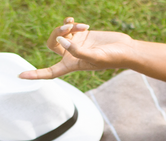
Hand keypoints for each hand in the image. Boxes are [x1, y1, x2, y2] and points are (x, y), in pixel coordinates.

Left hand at [19, 16, 134, 79]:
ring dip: (66, 26)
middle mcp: (72, 55)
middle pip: (52, 43)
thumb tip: (61, 39)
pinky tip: (76, 22)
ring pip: (60, 33)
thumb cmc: (113, 57)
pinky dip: (70, 22)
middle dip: (56, 32)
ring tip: (79, 25)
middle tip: (68, 26)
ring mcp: (76, 44)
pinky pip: (67, 26)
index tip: (21, 75)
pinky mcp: (81, 35)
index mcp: (73, 65)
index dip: (35, 74)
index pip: (50, 72)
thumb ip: (77, 50)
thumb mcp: (95, 56)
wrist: (125, 49)